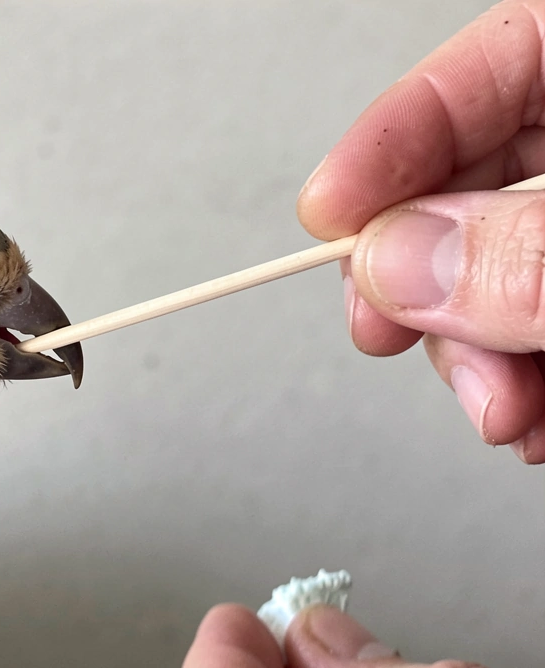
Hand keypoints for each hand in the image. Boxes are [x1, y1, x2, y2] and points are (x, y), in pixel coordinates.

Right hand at [298, 0, 544, 462]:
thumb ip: (531, 253)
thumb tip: (400, 262)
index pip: (491, 67)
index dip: (391, 140)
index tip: (326, 215)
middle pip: (473, 190)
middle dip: (425, 282)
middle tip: (393, 330)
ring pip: (493, 278)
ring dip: (473, 357)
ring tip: (502, 410)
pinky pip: (536, 330)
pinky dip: (519, 383)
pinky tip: (528, 417)